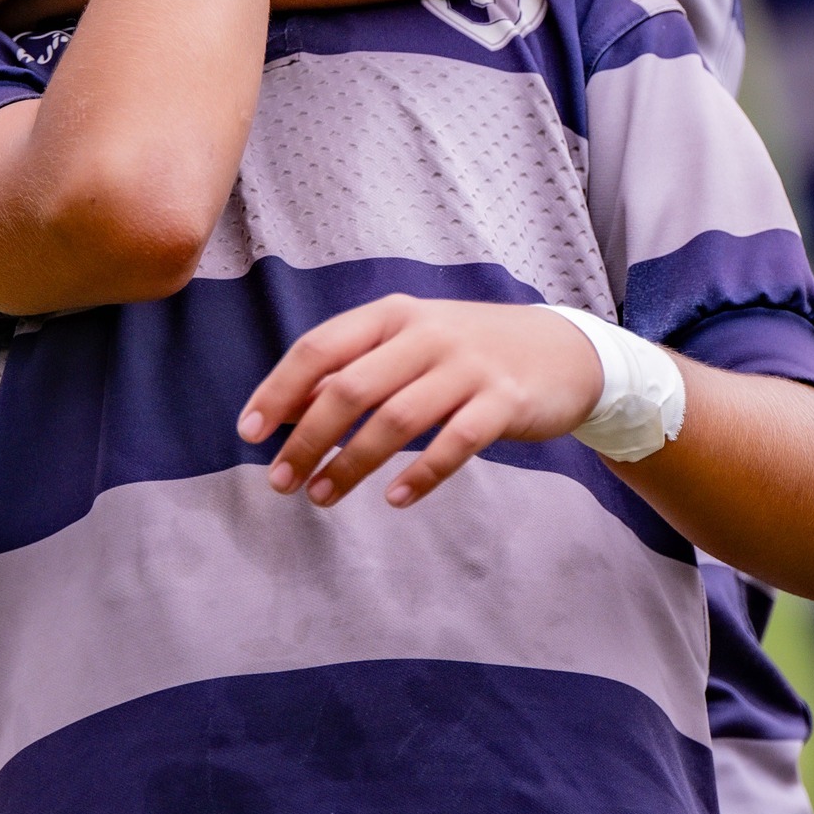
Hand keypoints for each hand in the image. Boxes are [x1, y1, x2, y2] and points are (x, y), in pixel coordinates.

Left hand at [237, 295, 604, 509]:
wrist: (563, 351)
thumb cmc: (468, 352)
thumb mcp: (408, 344)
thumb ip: (353, 368)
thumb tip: (288, 408)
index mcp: (393, 315)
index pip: (319, 347)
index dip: (279, 390)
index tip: (249, 433)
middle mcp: (426, 334)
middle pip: (350, 388)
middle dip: (307, 439)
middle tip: (280, 482)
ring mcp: (468, 366)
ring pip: (396, 420)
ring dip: (351, 464)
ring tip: (321, 497)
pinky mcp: (505, 401)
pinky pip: (455, 443)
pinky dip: (420, 474)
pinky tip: (394, 499)